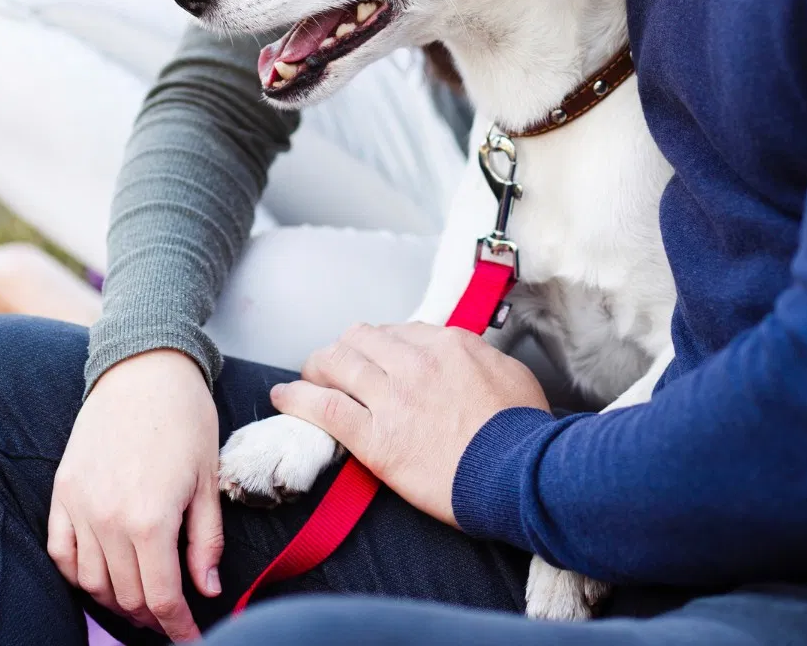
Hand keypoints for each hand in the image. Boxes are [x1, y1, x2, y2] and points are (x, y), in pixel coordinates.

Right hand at [49, 350, 221, 640]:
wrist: (143, 367)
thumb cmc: (185, 418)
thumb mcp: (208, 481)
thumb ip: (206, 541)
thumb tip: (207, 589)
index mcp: (150, 519)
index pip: (162, 597)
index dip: (178, 626)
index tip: (191, 637)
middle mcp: (108, 519)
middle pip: (127, 596)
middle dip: (152, 617)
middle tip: (171, 617)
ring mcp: (79, 506)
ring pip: (92, 582)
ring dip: (117, 601)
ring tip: (141, 601)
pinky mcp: (62, 492)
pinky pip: (61, 553)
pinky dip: (78, 575)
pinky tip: (101, 577)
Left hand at [270, 323, 548, 526]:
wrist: (523, 476)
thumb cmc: (524, 433)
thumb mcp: (512, 375)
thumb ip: (478, 357)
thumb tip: (463, 355)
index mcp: (448, 344)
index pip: (399, 331)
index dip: (382, 344)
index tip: (377, 357)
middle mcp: (414, 362)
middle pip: (360, 339)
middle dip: (344, 349)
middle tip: (335, 363)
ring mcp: (392, 398)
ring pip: (336, 364)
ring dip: (316, 367)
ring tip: (306, 376)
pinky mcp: (375, 438)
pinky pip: (323, 407)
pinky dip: (296, 398)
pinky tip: (283, 397)